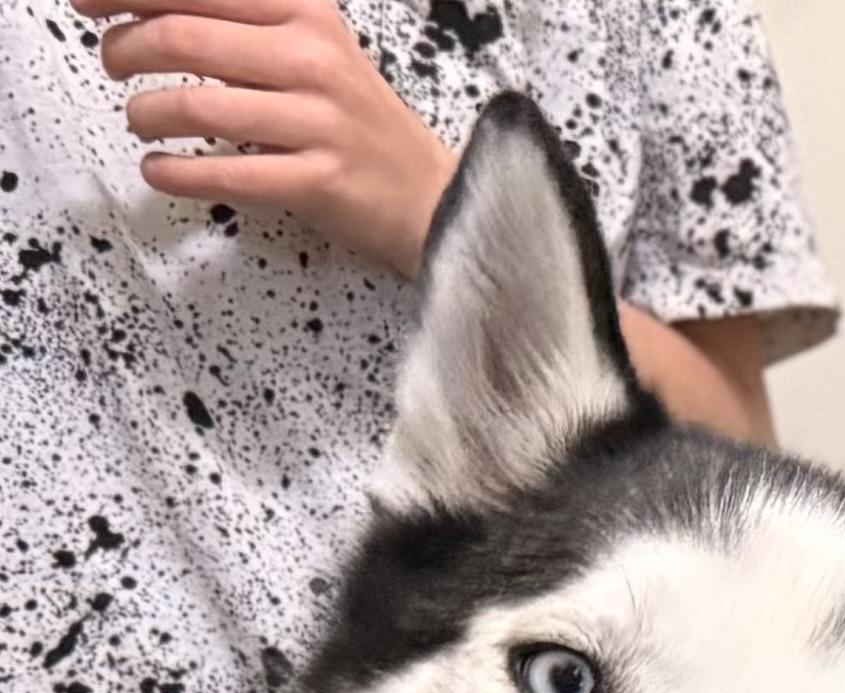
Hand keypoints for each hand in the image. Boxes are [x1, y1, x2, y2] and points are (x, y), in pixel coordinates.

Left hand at [76, 0, 458, 281]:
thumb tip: (144, 7)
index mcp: (303, 11)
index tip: (86, 0)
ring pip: (194, 104)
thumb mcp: (308, 44)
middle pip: (181, 36)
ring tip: (141, 120)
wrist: (434, 195)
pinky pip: (224, 173)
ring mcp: (318, 121)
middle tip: (113, 62)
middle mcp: (312, 57)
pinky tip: (159, 168)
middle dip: (124, 48)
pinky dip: (173, 173)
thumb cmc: (356, 123)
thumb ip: (238, 20)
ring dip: (144, 113)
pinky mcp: (318, 180)